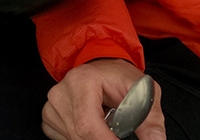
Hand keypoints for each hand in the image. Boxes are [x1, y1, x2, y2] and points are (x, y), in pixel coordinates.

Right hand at [42, 59, 165, 139]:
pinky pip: (63, 138)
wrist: (102, 66)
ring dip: (93, 137)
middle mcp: (61, 91)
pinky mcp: (49, 115)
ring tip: (106, 124)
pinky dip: (79, 138)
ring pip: (72, 138)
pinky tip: (92, 126)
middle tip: (118, 133)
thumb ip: (151, 119)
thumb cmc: (120, 77)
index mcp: (82, 81)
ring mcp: (52, 104)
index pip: (88, 125)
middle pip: (79, 135)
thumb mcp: (143, 92)